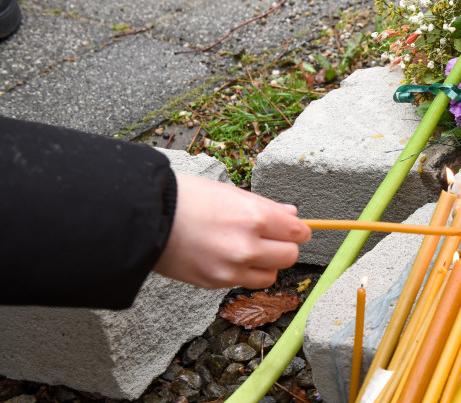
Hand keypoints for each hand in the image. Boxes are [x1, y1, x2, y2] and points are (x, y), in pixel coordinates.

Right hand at [154, 173, 311, 288]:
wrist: (144, 218)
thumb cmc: (187, 198)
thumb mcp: (231, 193)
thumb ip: (266, 207)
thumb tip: (293, 214)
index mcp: (255, 217)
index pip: (298, 233)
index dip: (299, 231)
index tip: (295, 230)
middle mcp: (247, 246)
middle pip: (290, 256)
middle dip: (285, 247)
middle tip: (272, 239)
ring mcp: (231, 268)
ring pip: (271, 275)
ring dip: (266, 264)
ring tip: (248, 250)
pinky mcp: (214, 283)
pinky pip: (245, 282)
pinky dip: (244, 273)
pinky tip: (228, 257)